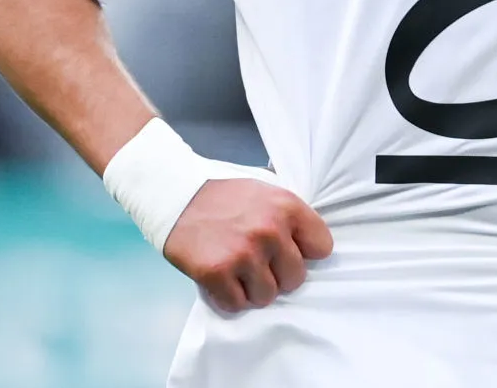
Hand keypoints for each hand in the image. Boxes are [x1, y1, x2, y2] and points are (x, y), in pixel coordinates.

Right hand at [161, 178, 333, 312]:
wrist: (174, 196)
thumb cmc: (222, 196)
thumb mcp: (264, 191)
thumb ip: (288, 216)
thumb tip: (311, 246)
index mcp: (286, 206)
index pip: (322, 247)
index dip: (304, 253)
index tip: (287, 251)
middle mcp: (269, 230)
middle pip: (296, 278)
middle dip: (278, 275)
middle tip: (257, 263)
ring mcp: (244, 254)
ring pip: (267, 296)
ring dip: (253, 289)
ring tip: (238, 270)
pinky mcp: (217, 274)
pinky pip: (238, 305)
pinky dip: (229, 297)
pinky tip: (222, 279)